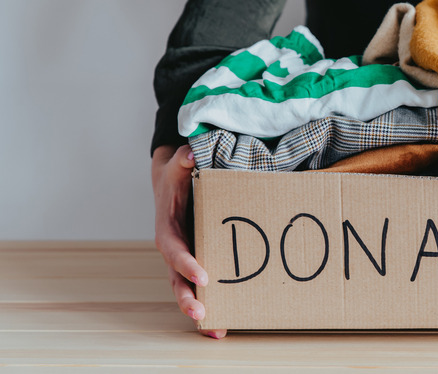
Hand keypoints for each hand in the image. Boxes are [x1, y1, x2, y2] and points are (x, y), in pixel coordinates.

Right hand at [152, 144, 226, 338]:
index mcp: (167, 230)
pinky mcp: (197, 264)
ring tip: (216, 329)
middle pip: (177, 279)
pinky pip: (202, 288)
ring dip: (200, 310)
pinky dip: (212, 306)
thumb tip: (189, 153)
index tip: (202, 275)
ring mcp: (186, 260)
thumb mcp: (177, 166)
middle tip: (202, 313)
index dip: (186, 263)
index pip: (174, 250)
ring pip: (188, 290)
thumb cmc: (177, 177)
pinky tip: (225, 325)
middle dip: (187, 297)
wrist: (174, 184)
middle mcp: (175, 250)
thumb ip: (182, 161)